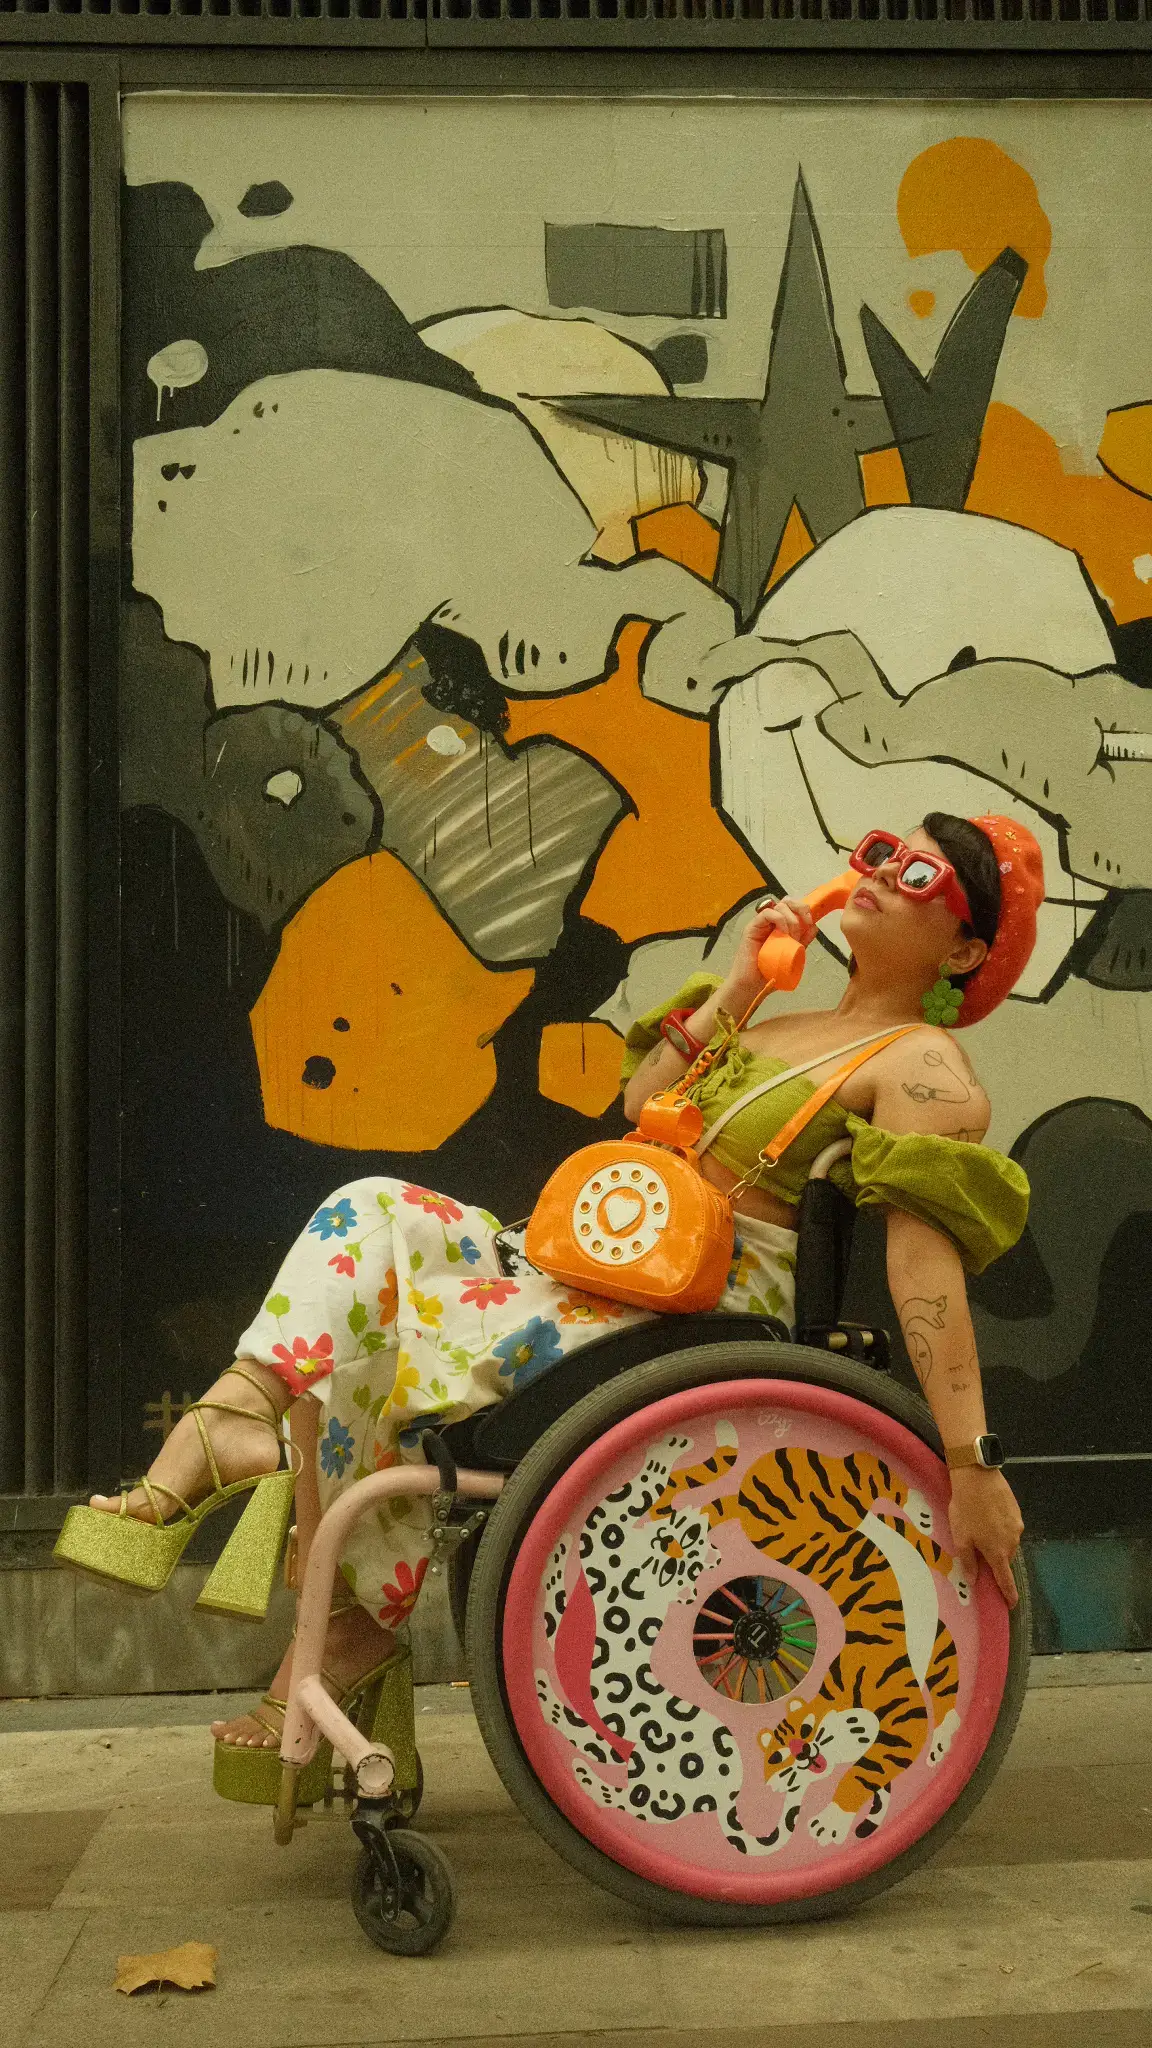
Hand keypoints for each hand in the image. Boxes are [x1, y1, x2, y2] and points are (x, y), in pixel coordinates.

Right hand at [720, 896, 816, 1011]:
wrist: (753, 986)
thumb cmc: (770, 973)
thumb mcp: (793, 955)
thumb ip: (802, 941)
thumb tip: (814, 927)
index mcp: (780, 926)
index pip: (793, 907)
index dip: (804, 909)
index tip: (811, 922)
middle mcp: (770, 922)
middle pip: (787, 901)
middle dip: (800, 909)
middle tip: (806, 922)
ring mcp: (761, 924)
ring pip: (779, 906)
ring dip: (791, 920)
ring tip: (791, 937)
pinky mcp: (752, 928)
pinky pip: (767, 914)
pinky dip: (779, 920)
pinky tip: (783, 934)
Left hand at [947, 1467, 1022, 1607]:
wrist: (977, 1477)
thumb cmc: (966, 1509)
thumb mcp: (961, 1537)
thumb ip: (968, 1561)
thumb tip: (973, 1581)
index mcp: (997, 1552)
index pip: (1005, 1579)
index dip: (1009, 1593)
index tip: (1012, 1604)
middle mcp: (1012, 1542)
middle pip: (1006, 1558)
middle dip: (996, 1559)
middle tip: (981, 1550)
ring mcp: (1017, 1526)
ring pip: (1008, 1542)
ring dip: (998, 1541)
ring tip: (982, 1527)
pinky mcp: (1018, 1512)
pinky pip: (1010, 1526)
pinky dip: (1001, 1527)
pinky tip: (989, 1515)